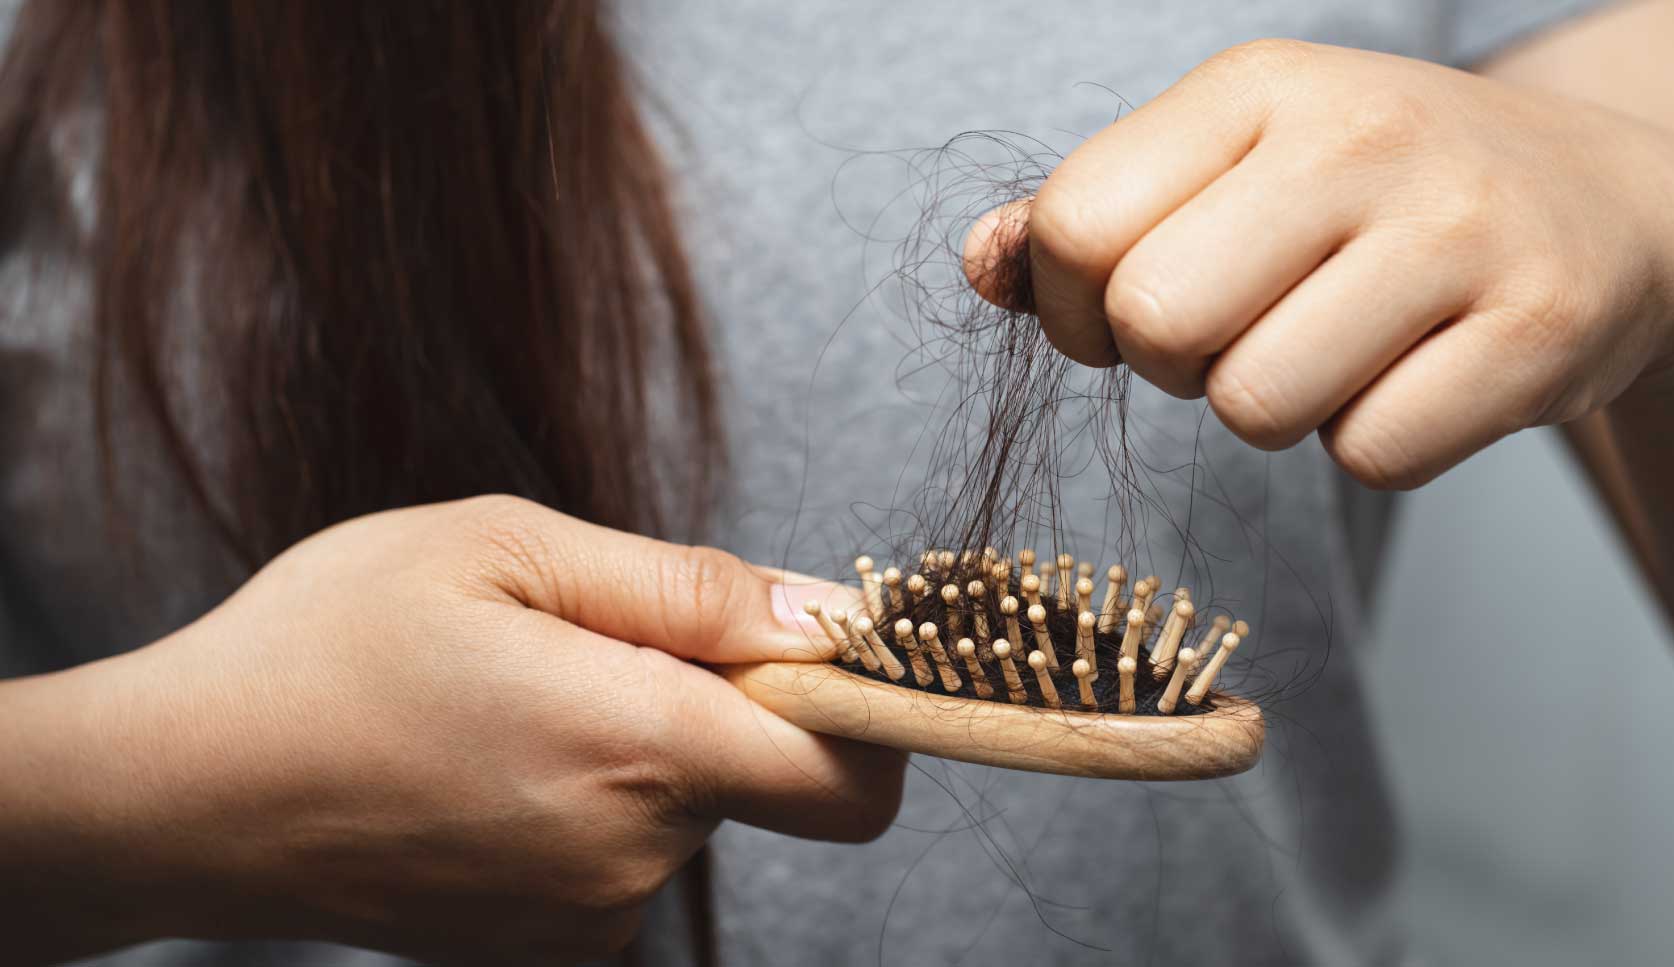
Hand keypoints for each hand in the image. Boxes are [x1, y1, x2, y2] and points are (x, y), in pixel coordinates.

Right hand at [0, 496, 900, 964]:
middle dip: (713, 700)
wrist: (177, 793)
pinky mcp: (543, 949)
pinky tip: (488, 764)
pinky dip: (590, 803)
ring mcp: (584, 918)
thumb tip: (825, 615)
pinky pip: (623, 855)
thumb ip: (687, 588)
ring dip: (636, 747)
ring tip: (507, 702)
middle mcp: (629, 856)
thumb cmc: (325, 647)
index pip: (851, 775)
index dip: (868, 709)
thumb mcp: (504, 549)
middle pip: (763, 776)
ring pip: (685, 809)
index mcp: (635, 745)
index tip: (820, 653)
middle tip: (582, 642)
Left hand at [968, 39, 1673, 487]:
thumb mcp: (1237, 166)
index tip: (1130, 314)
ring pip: (1257, 407)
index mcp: (1259, 87)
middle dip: (1177, 366)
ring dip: (1278, 411)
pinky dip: (1379, 444)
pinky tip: (1422, 376)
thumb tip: (981, 266)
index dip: (1076, 308)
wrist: (1616, 210)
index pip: (1076, 225)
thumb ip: (1094, 215)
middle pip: (1155, 323)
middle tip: (1243, 337)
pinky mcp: (1539, 328)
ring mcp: (1460, 228)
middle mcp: (1359, 135)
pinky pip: (1372, 456)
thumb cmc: (1382, 198)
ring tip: (1340, 349)